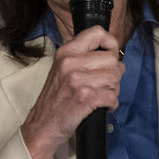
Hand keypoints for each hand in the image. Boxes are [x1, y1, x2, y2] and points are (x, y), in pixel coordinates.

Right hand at [21, 26, 124, 158]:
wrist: (42, 125)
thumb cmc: (56, 99)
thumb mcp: (63, 69)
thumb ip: (85, 58)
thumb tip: (116, 58)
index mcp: (66, 51)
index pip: (97, 32)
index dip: (111, 43)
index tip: (110, 56)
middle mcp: (70, 62)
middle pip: (112, 59)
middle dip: (114, 74)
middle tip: (105, 84)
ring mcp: (77, 79)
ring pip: (114, 77)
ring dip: (113, 90)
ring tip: (102, 95)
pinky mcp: (85, 97)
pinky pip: (112, 96)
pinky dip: (111, 104)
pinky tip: (102, 106)